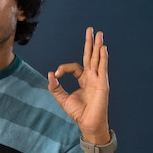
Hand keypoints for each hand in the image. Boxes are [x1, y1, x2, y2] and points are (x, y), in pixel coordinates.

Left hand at [48, 27, 109, 142]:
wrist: (87, 123)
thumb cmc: (78, 113)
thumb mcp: (62, 98)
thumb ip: (55, 87)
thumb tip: (50, 74)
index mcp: (84, 80)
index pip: (74, 67)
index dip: (63, 68)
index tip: (56, 75)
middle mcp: (92, 77)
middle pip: (91, 56)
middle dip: (90, 43)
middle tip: (91, 29)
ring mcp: (99, 80)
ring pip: (98, 59)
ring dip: (98, 46)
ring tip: (99, 34)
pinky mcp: (103, 84)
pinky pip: (103, 69)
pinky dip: (103, 58)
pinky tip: (103, 48)